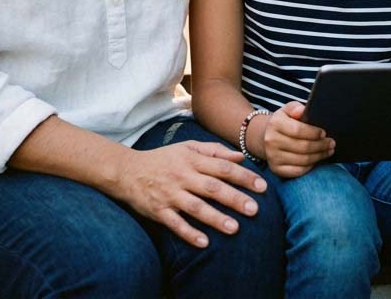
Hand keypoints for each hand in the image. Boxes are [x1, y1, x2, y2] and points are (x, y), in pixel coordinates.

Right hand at [116, 141, 267, 247]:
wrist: (128, 171)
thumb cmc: (163, 159)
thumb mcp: (187, 148)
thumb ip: (214, 151)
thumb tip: (240, 157)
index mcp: (192, 160)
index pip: (222, 167)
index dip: (243, 176)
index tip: (262, 186)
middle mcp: (183, 177)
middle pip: (212, 188)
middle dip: (235, 198)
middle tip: (255, 209)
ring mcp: (170, 195)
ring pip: (196, 207)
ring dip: (215, 218)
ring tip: (234, 228)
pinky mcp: (159, 211)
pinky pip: (175, 224)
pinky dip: (189, 233)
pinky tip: (204, 243)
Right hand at [261, 101, 333, 178]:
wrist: (266, 137)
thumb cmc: (283, 122)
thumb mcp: (286, 110)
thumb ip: (294, 107)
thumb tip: (301, 110)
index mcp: (275, 123)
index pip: (298, 130)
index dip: (313, 133)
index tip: (324, 133)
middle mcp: (271, 141)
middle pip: (303, 147)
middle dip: (321, 146)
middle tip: (332, 143)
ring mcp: (273, 157)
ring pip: (303, 160)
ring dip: (319, 156)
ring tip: (328, 151)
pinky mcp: (276, 169)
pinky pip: (298, 171)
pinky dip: (310, 166)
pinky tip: (317, 160)